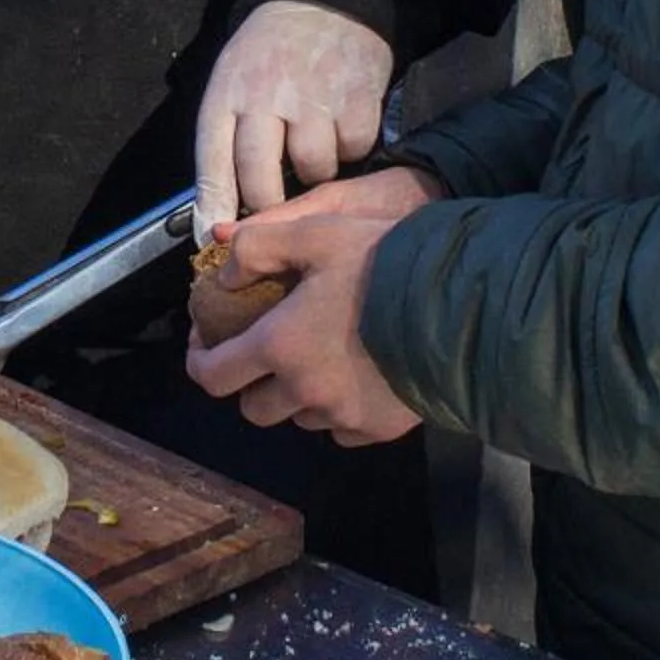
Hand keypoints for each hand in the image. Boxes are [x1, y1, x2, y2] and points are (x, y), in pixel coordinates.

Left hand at [186, 173, 439, 446]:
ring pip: (300, 419)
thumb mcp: (316, 230)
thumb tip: (224, 274)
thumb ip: (257, 246)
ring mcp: (343, 416)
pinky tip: (355, 376)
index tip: (208, 341)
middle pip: (254, 408)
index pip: (212, 376)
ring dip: (298, 396)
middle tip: (266, 351)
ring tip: (318, 358)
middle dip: (252, 383)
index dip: (200, 360)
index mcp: (278, 347)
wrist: (459, 304)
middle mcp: (304, 392)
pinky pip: (343, 429)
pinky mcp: (379, 429)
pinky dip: (339, 409)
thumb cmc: (383, 262)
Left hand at [194, 0, 390, 235]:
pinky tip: (341, 128)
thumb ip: (222, 143)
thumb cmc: (268, 54)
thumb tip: (214, 218)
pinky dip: (350, 148)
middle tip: (277, 204)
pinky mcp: (357, 97)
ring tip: (312, 150)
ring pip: (314, 170)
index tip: (216, 241)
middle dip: (268, 206)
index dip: (214, 208)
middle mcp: (267, 97)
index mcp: (228, 93)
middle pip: (262, 180)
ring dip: (315, 172)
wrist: (321, 0)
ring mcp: (314, 97)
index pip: (213, 163)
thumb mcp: (231, 83)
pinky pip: (354, 150)